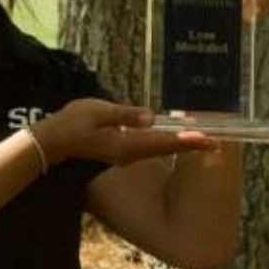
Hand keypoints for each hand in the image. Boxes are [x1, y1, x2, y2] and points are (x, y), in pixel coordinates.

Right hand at [34, 99, 217, 166]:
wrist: (53, 141)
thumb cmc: (72, 123)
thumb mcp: (98, 112)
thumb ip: (125, 114)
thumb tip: (151, 117)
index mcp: (127, 144)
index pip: (164, 142)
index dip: (189, 142)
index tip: (211, 141)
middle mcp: (130, 154)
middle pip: (166, 148)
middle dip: (190, 145)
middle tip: (215, 140)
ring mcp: (125, 156)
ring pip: (159, 149)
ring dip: (179, 144)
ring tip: (199, 138)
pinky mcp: (121, 153)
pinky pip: (149, 148)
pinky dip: (164, 143)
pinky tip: (171, 137)